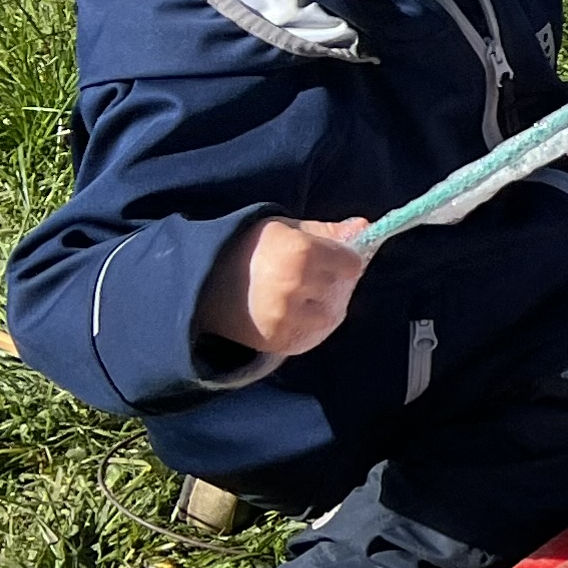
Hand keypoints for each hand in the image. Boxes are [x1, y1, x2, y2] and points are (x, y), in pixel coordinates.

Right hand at [200, 216, 366, 358]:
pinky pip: (315, 335)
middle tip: (305, 276)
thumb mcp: (288, 229)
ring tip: (297, 295)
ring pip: (333, 314)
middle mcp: (296, 286)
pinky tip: (291, 312)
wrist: (202, 286)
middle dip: (332, 281)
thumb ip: (329, 231)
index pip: (352, 263)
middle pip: (344, 288)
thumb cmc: (250, 250)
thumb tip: (365, 226)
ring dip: (323, 306)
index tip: (329, 257)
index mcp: (300, 252)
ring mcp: (288, 318)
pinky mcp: (280, 342)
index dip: (343, 260)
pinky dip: (310, 325)